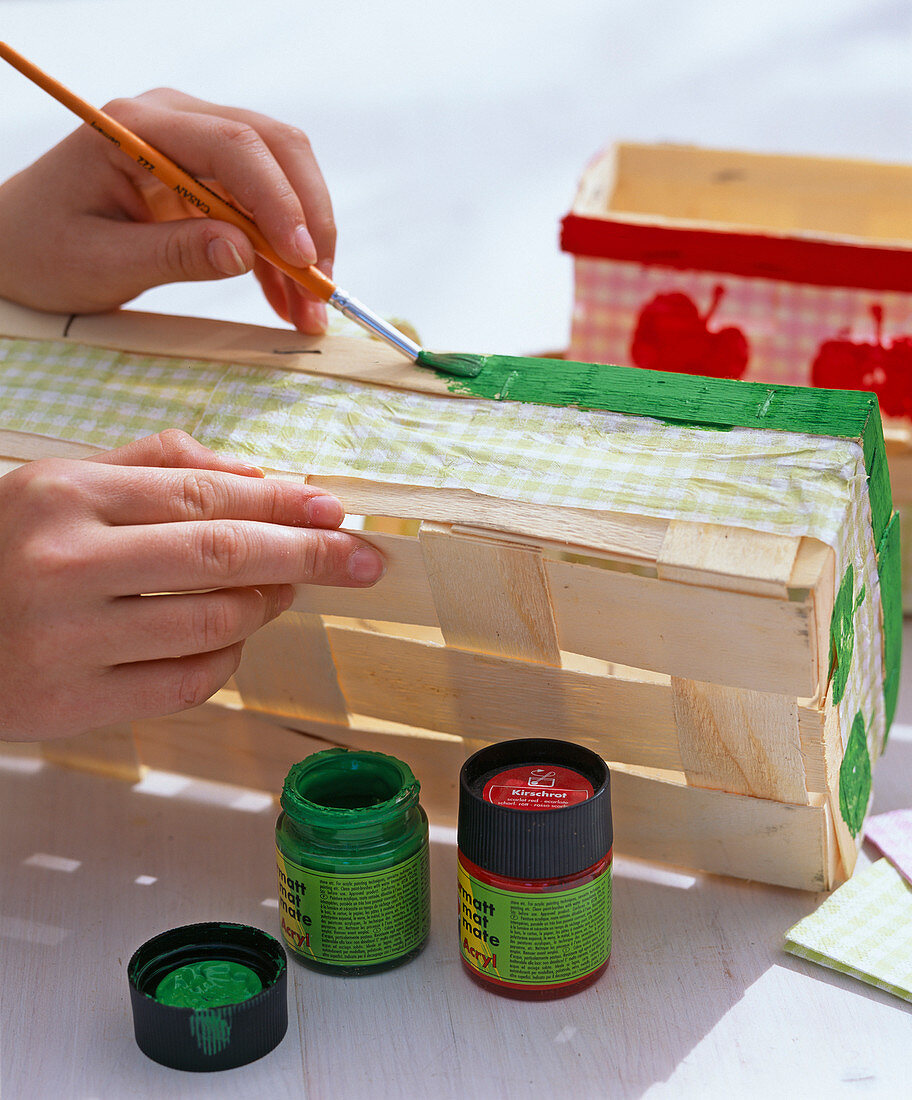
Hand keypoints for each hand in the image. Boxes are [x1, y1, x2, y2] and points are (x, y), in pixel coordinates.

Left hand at [0, 89, 333, 332]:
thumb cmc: (42, 250)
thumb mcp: (101, 263)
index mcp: (137, 128)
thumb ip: (173, 255)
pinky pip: (262, 209)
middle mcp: (175, 121)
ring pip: (281, 178)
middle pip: (274, 150)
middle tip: (321, 289)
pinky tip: (286, 301)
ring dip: (306, 243)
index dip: (280, 202)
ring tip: (311, 311)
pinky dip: (281, 256)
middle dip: (310, 220)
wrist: (14, 246)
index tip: (303, 261)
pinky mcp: (206, 180)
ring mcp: (194, 147)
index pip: (233, 146)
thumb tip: (244, 252)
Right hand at [0, 431, 382, 740]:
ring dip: (267, 607)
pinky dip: (227, 660)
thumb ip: (158, 465)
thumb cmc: (6, 550)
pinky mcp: (73, 703)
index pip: (205, 495)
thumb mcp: (63, 484)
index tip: (335, 513)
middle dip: (309, 556)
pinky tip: (228, 637)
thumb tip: (259, 476)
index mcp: (66, 496)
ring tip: (282, 590)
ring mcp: (69, 641)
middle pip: (224, 555)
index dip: (285, 504)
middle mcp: (67, 565)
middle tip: (361, 559)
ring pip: (215, 624)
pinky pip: (187, 683)